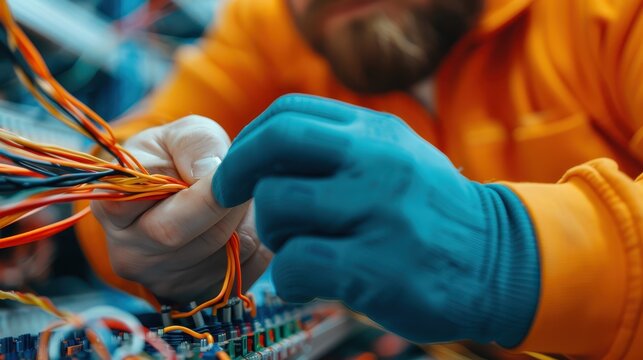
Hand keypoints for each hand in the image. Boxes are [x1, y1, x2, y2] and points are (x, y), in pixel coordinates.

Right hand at [91, 116, 271, 303]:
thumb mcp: (179, 135)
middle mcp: (130, 253)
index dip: (195, 186)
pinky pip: (248, 267)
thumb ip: (195, 144)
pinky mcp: (199, 295)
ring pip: (228, 251)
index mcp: (112, 205)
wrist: (177, 196)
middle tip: (239, 178)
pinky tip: (242, 222)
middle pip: (190, 234)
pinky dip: (258, 239)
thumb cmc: (174, 159)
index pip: (147, 202)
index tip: (222, 168)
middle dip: (228, 200)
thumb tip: (213, 173)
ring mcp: (165, 281)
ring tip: (236, 196)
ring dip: (247, 217)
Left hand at [213, 95, 539, 344]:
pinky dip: (288, 279)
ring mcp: (381, 212)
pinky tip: (307, 284)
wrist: (501, 261)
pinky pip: (296, 265)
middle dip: (237, 174)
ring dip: (272, 235)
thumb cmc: (434, 212)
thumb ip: (343, 148)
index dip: (248, 140)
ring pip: (278, 206)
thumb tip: (267, 155)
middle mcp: (379, 161)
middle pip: (273, 147)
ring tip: (296, 250)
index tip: (238, 169)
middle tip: (230, 200)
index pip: (288, 113)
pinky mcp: (379, 268)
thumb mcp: (399, 157)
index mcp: (377, 132)